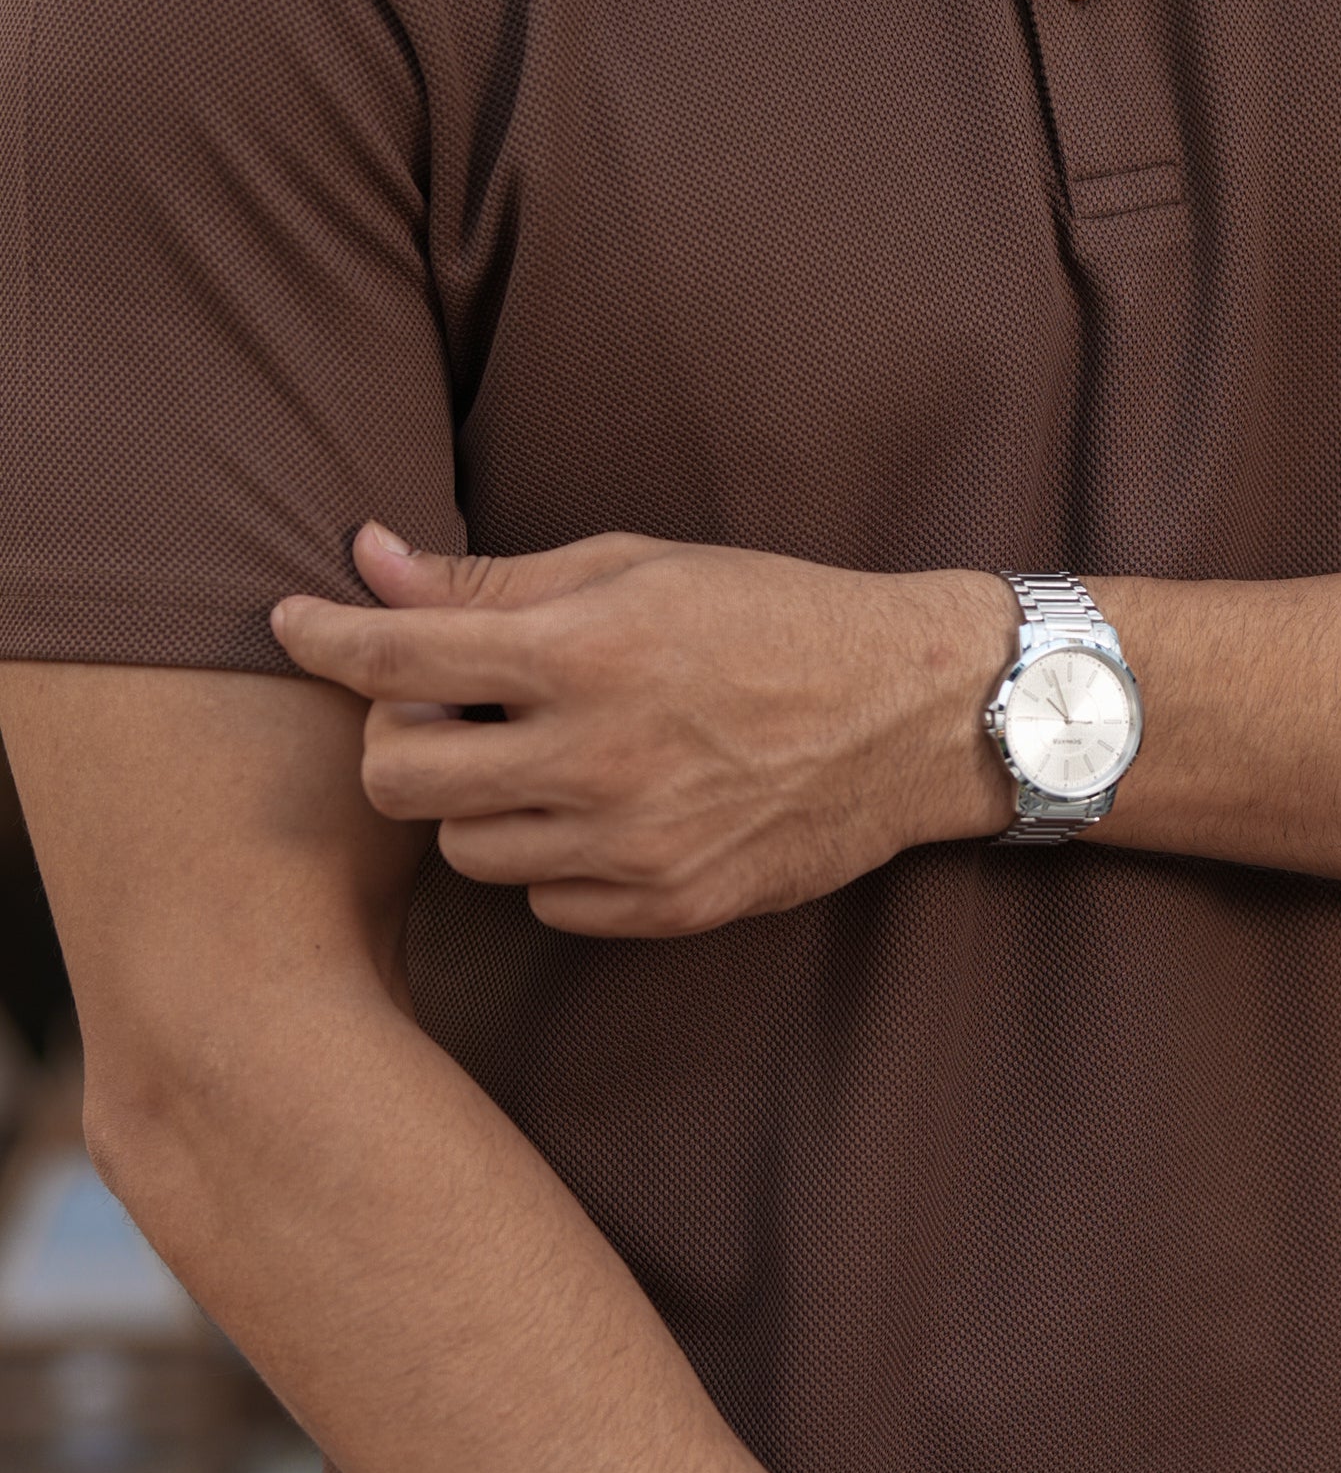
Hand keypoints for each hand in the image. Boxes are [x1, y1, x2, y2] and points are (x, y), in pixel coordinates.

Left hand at [271, 526, 1011, 934]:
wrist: (912, 716)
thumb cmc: (772, 619)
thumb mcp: (637, 567)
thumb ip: (492, 582)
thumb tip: (367, 563)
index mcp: (586, 651)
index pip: (393, 656)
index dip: (321, 637)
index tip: (295, 624)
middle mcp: (599, 757)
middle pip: (397, 779)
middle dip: (398, 737)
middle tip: (444, 706)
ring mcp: (633, 846)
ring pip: (466, 849)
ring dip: (478, 800)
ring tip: (541, 754)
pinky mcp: (667, 909)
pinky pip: (545, 902)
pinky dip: (550, 859)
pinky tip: (603, 808)